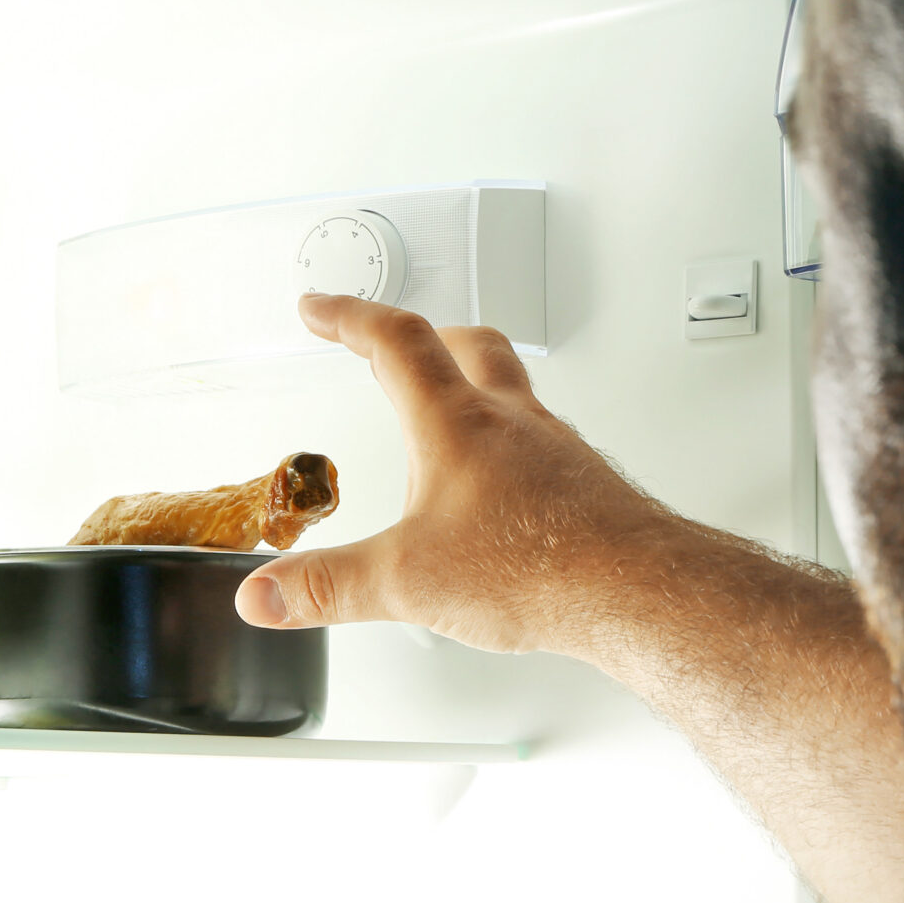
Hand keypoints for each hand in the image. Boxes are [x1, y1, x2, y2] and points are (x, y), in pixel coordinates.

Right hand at [234, 293, 677, 656]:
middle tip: (395, 341)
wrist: (638, 590)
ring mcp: (557, 452)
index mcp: (457, 424)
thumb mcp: (406, 583)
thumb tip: (265, 595)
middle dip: (423, 336)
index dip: (350, 317)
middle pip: (468, 345)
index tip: (320, 307)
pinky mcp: (588, 488)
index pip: (395, 343)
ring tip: (454, 414)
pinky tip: (511, 491)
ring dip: (476, 388)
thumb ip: (328, 588)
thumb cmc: (542, 567)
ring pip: (514, 393)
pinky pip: (546, 448)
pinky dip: (517, 449)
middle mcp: (512, 423)